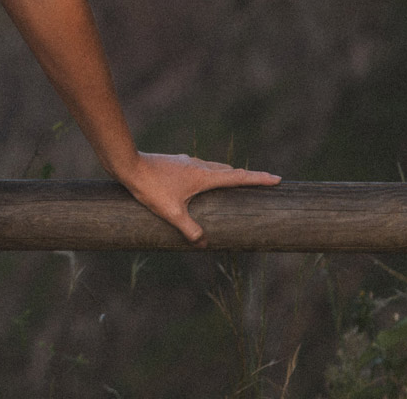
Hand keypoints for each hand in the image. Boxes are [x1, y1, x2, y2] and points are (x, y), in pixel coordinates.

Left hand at [112, 152, 279, 246]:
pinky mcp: (176, 162)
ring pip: (214, 167)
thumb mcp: (171, 213)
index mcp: (204, 176)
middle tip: (261, 182)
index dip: (258, 179)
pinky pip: (199, 167)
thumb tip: (204, 244)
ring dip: (227, 174)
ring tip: (234, 182)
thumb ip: (189, 229)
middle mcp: (199, 166)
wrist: (129, 165)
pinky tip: (200, 181)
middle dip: (246, 177)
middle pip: (229, 171)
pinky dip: (209, 173)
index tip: (277, 179)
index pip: (238, 177)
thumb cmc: (151, 188)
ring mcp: (187, 162)